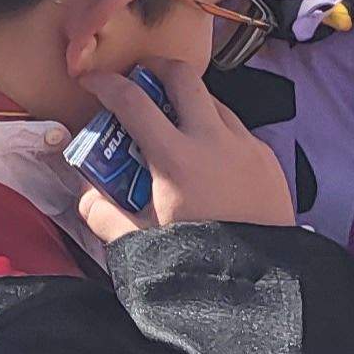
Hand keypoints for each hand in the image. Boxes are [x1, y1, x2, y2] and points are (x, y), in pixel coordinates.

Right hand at [71, 57, 294, 240]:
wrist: (261, 284)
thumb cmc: (200, 262)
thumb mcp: (141, 242)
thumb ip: (104, 215)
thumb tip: (85, 195)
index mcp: (175, 158)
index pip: (131, 101)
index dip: (105, 84)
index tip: (92, 82)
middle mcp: (213, 140)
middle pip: (181, 76)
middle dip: (154, 69)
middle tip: (138, 80)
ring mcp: (246, 146)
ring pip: (213, 100)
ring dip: (189, 101)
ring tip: (174, 124)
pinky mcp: (268, 159)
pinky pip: (238, 129)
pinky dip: (217, 129)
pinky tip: (209, 158)